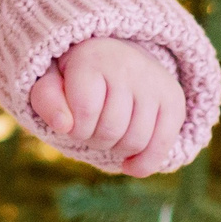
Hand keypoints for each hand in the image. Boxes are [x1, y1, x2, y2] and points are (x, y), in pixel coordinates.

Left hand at [25, 36, 186, 175]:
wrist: (112, 57)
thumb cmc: (74, 78)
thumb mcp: (50, 83)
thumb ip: (47, 100)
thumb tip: (64, 125)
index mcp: (94, 58)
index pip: (85, 112)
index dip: (74, 128)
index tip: (70, 120)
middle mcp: (129, 65)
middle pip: (111, 130)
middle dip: (94, 140)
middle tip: (89, 127)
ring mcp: (155, 82)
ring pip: (135, 141)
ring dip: (115, 150)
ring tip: (106, 133)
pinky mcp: (174, 100)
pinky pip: (162, 146)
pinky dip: (144, 164)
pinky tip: (128, 164)